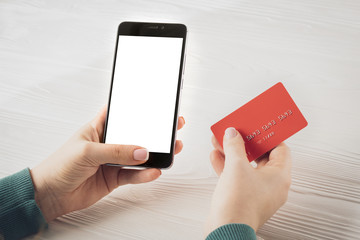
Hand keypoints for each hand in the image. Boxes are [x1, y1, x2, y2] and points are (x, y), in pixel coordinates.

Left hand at [30, 107, 184, 221]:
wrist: (50, 195)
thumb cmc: (59, 166)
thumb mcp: (88, 152)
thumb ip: (116, 151)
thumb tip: (141, 151)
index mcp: (98, 128)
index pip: (120, 115)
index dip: (136, 109)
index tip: (154, 105)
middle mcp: (108, 143)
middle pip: (135, 135)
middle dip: (153, 132)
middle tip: (171, 126)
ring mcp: (112, 161)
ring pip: (138, 156)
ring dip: (154, 154)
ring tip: (170, 149)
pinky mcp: (115, 177)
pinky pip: (134, 174)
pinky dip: (145, 174)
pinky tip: (154, 171)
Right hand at [205, 127, 290, 234]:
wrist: (225, 229)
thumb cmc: (239, 205)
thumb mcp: (236, 166)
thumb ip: (235, 146)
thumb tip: (233, 135)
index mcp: (279, 176)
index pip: (280, 149)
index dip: (267, 137)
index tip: (257, 128)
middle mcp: (272, 185)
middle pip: (261, 157)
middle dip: (245, 144)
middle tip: (237, 133)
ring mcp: (258, 192)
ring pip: (247, 167)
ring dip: (233, 153)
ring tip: (221, 142)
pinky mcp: (244, 198)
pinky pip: (238, 177)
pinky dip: (228, 166)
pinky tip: (216, 157)